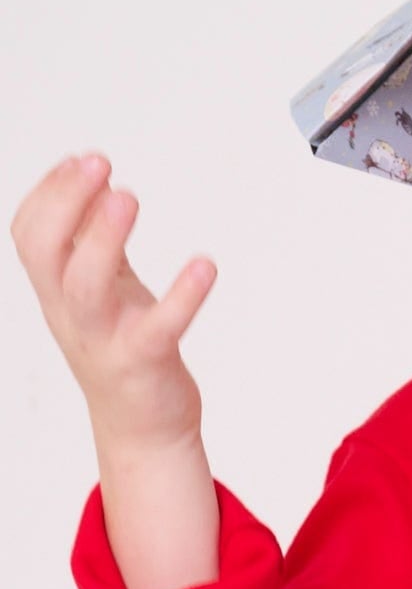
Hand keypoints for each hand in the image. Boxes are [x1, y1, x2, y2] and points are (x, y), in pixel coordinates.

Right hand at [13, 155, 215, 457]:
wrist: (142, 430)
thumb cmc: (123, 351)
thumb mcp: (99, 291)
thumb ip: (92, 243)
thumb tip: (94, 184)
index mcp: (57, 291)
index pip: (28, 234)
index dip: (48, 192)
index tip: (81, 158)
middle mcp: (72, 313)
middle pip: (45, 252)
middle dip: (65, 201)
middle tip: (99, 163)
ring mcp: (104, 338)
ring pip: (86, 285)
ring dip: (103, 237)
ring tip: (127, 197)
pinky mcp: (145, 362)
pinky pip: (159, 327)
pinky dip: (182, 295)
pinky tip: (205, 265)